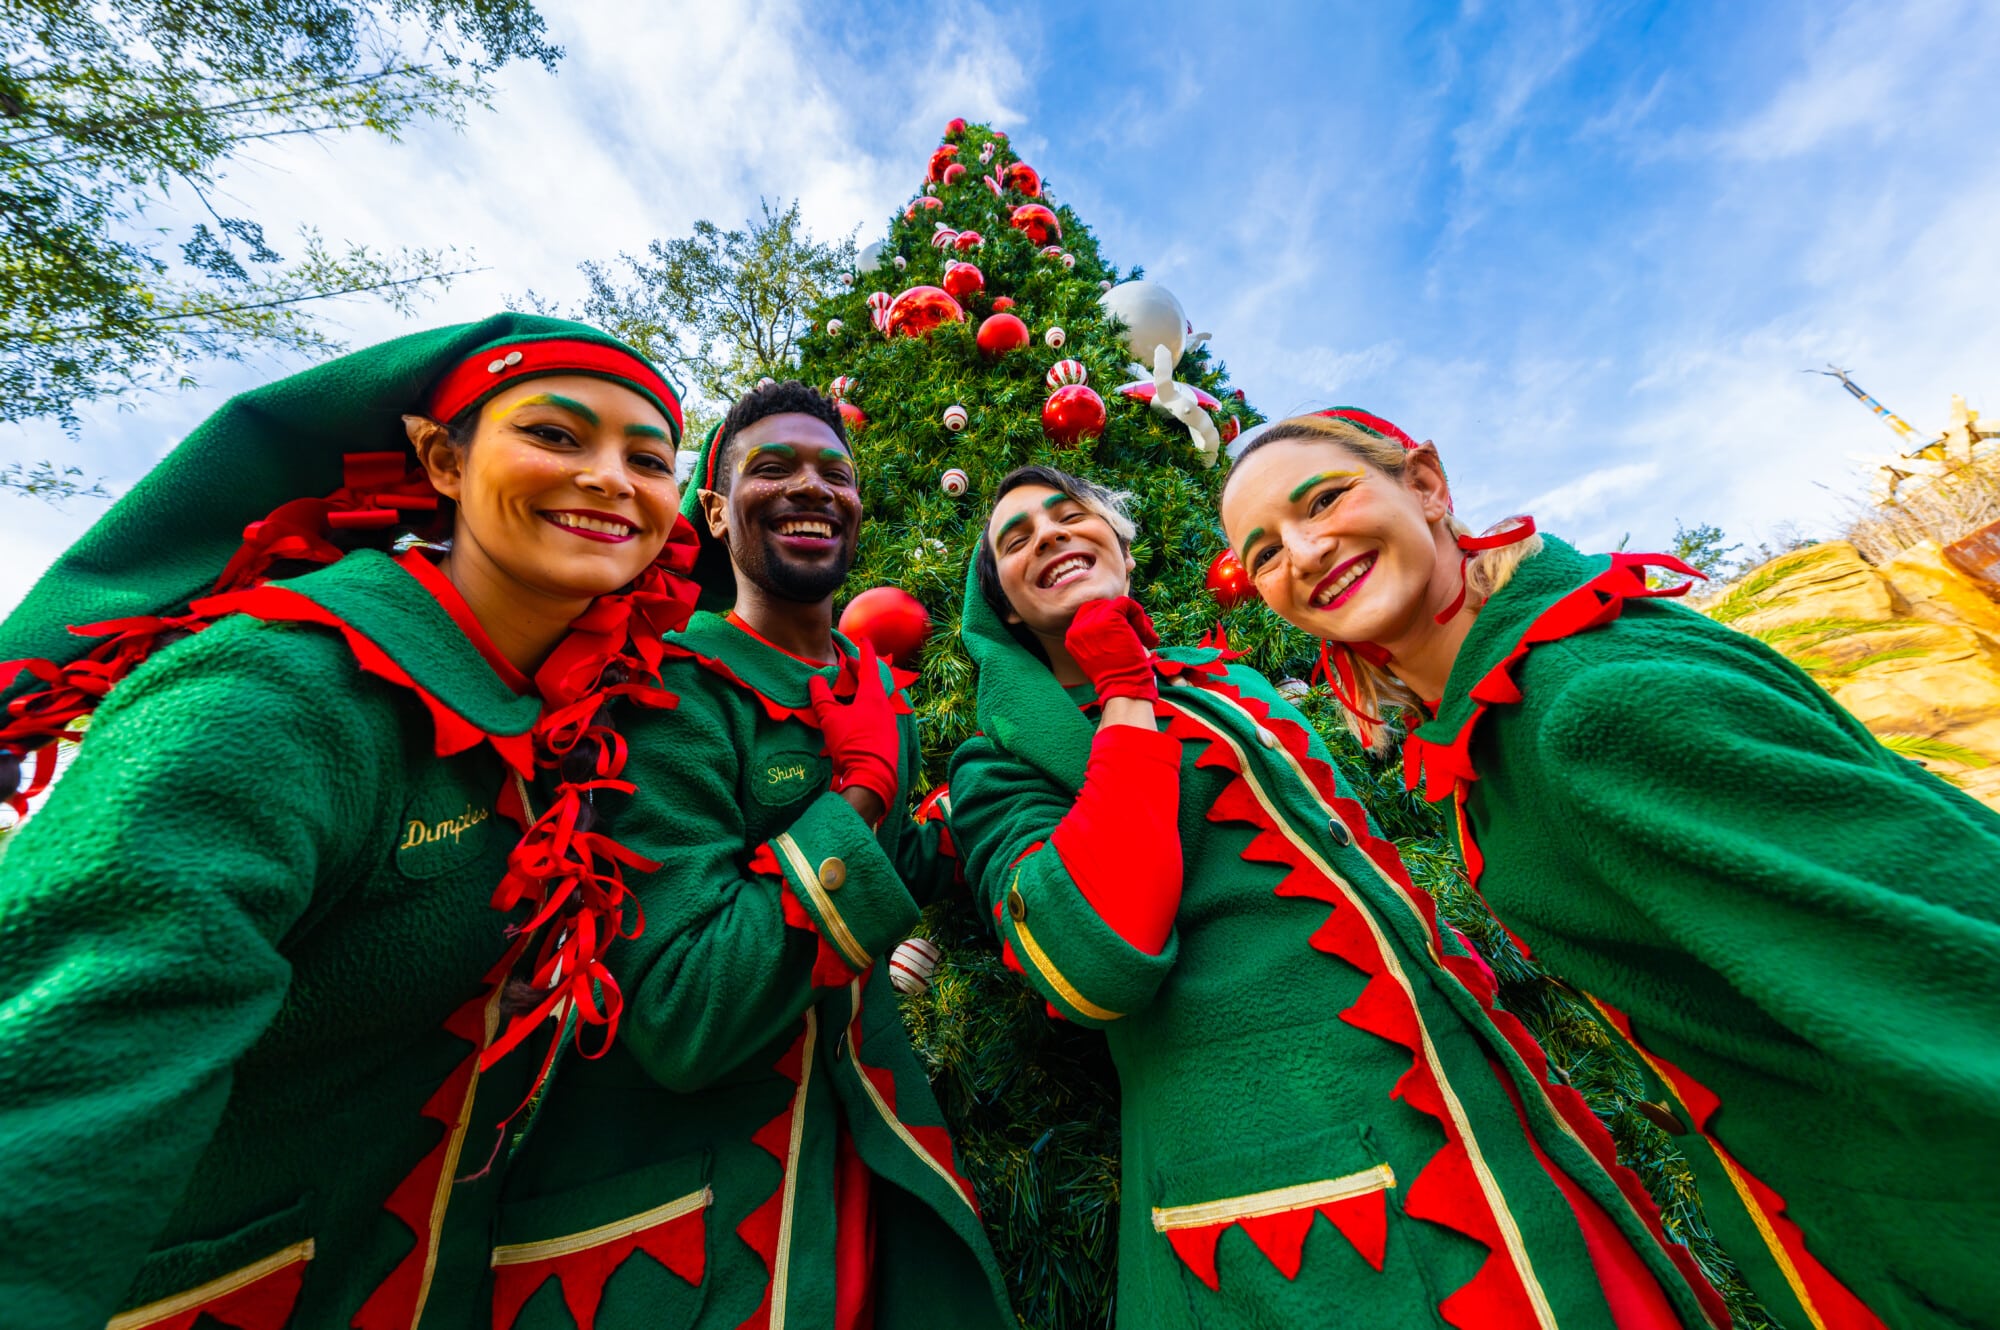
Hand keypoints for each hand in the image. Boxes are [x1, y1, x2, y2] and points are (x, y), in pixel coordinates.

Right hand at [808, 641, 899, 818]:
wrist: (872, 777)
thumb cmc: (851, 743)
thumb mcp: (830, 718)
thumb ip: (821, 697)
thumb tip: (815, 679)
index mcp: (873, 696)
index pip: (869, 666)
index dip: (864, 651)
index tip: (863, 639)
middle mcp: (885, 706)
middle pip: (873, 683)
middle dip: (860, 674)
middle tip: (849, 666)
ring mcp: (889, 723)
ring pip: (875, 701)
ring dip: (861, 693)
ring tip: (848, 692)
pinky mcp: (888, 738)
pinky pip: (875, 717)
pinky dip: (864, 711)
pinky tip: (854, 720)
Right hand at [1064, 597, 1160, 703]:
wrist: (1122, 687)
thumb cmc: (1115, 678)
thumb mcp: (1097, 657)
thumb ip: (1098, 638)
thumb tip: (1117, 620)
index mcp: (1072, 637)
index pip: (1089, 615)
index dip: (1109, 621)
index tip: (1125, 634)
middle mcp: (1078, 627)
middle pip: (1101, 607)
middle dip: (1122, 617)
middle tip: (1139, 632)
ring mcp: (1093, 620)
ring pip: (1116, 605)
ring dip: (1134, 619)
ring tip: (1146, 636)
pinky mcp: (1110, 615)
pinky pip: (1127, 603)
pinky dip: (1139, 614)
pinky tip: (1146, 634)